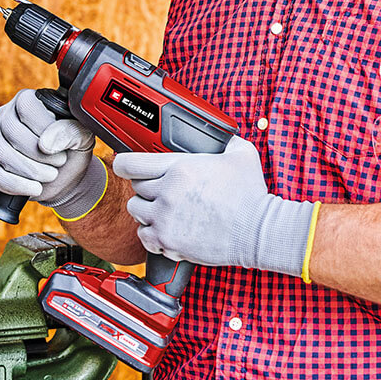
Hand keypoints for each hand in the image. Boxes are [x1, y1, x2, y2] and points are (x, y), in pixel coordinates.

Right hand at [0, 89, 105, 218]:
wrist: (66, 177)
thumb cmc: (72, 150)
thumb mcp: (83, 137)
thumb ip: (71, 131)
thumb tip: (46, 143)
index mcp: (29, 101)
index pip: (26, 106)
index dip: (44, 127)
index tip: (61, 144)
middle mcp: (6, 116)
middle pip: (12, 131)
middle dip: (40, 154)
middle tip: (59, 162)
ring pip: (1, 153)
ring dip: (30, 170)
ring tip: (51, 175)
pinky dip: (16, 185)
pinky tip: (34, 188)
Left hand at [112, 136, 315, 276]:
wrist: (257, 232)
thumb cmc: (251, 196)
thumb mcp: (243, 155)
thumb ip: (227, 142)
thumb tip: (225, 137)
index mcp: (180, 168)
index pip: (132, 163)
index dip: (123, 163)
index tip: (123, 164)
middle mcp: (168, 192)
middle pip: (135, 187)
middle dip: (146, 187)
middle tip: (162, 190)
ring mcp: (165, 219)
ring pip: (136, 211)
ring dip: (146, 209)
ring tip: (163, 210)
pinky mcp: (169, 242)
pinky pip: (144, 236)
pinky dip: (151, 233)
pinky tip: (165, 229)